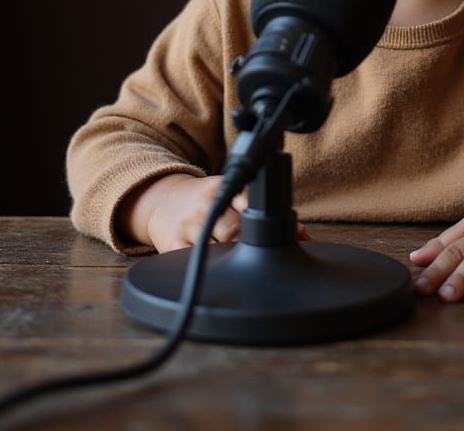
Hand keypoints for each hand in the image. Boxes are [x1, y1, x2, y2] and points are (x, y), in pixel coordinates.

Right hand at [120, 173, 309, 252]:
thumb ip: (257, 210)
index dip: (272, 225)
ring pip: (219, 250)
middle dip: (256, 247)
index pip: (250, 204)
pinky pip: (198, 264)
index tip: (296, 236)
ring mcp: (186, 228)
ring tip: (251, 266)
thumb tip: (302, 236)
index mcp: (220, 189)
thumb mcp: (228, 195)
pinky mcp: (172, 247)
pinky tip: (225, 275)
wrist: (161, 201)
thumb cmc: (204, 202)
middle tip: (272, 257)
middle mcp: (203, 207)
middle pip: (236, 231)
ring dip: (239, 262)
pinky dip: (215, 271)